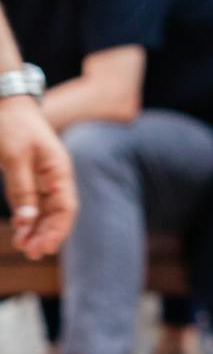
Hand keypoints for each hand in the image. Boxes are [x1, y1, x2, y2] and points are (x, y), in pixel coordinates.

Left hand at [0, 97, 74, 258]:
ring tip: (23, 245)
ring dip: (36, 228)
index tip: (42, 248)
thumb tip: (27, 222)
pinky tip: (22, 227)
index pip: (66, 209)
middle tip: (29, 253)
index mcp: (60, 171)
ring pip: (46, 209)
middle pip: (58, 213)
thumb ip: (21, 190)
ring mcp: (45, 176)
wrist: (3, 99)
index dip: (56, 231)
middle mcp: (56, 177)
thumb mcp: (13, 157)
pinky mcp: (31, 175)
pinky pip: (34, 201)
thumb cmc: (10, 124)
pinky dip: (29, 216)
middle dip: (45, 234)